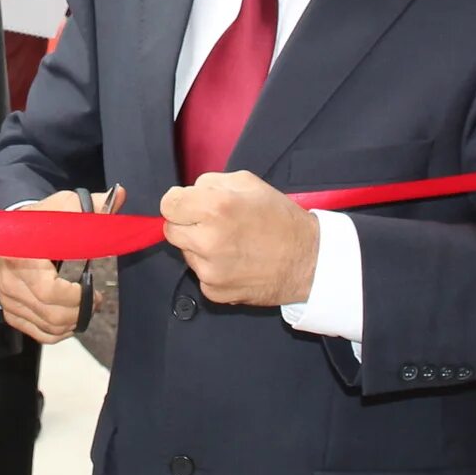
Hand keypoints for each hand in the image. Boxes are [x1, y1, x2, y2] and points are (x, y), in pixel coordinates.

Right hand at [0, 186, 123, 345]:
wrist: (8, 231)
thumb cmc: (38, 220)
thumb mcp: (62, 207)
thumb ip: (91, 206)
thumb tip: (119, 196)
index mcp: (22, 256)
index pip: (48, 291)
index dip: (76, 298)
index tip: (94, 291)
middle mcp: (10, 281)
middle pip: (50, 314)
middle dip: (80, 312)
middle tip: (95, 302)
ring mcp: (8, 298)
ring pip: (45, 326)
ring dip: (72, 323)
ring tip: (85, 309)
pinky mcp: (9, 310)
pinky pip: (36, 332)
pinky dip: (57, 332)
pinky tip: (70, 321)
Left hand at [160, 171, 317, 307]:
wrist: (308, 261)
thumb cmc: (281, 219)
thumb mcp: (249, 183)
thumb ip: (211, 183)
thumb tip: (188, 193)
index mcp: (216, 208)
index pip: (167, 204)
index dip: (178, 202)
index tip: (189, 204)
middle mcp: (208, 240)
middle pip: (171, 229)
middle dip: (187, 223)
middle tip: (212, 223)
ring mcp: (209, 270)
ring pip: (185, 252)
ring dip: (199, 246)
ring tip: (231, 242)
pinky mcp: (213, 291)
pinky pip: (200, 273)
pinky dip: (212, 267)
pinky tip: (236, 261)